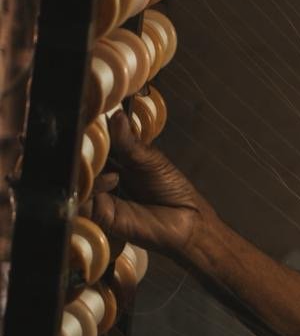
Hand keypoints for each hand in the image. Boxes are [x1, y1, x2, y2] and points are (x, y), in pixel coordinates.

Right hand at [89, 112, 214, 259]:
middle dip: (81, 149)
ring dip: (86, 168)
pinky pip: (83, 200)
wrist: (186, 220)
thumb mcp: (149, 159)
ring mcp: (98, 196)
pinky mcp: (99, 215)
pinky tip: (112, 179)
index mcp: (113, 160)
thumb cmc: (171, 186)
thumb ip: (128, 142)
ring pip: (77, 179)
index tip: (86, 115)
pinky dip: (93, 188)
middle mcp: (101, 176)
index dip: (88, 132)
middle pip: (80, 161)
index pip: (92, 144)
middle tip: (85, 137)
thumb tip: (115, 115)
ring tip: (103, 159)